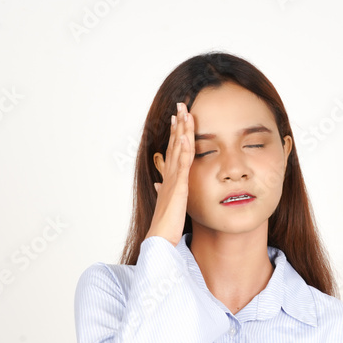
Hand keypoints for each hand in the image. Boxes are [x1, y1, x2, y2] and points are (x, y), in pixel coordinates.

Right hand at [145, 102, 193, 246]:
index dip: (175, 133)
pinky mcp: (178, 187)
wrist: (160, 237)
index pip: (172, 150)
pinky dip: (183, 150)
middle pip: (174, 144)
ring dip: (181, 130)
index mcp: (169, 178)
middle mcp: (169, 175)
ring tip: (184, 112)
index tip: (177, 118)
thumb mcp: (167, 204)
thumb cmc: (165, 224)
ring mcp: (173, 180)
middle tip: (180, 105)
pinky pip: (182, 165)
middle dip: (178, 124)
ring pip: (178, 149)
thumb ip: (164, 192)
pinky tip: (185, 137)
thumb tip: (158, 185)